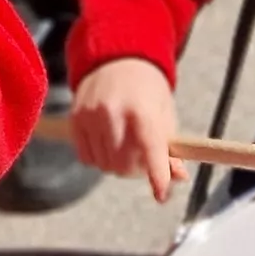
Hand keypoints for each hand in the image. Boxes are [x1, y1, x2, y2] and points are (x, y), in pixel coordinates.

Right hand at [68, 58, 183, 201]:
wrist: (116, 59)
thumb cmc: (147, 90)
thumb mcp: (165, 113)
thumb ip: (171, 148)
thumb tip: (179, 178)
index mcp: (143, 109)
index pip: (151, 151)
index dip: (157, 177)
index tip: (162, 196)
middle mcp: (114, 113)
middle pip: (124, 165)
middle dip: (136, 169)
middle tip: (142, 158)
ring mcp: (90, 116)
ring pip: (104, 165)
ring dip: (116, 164)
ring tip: (124, 144)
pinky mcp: (75, 119)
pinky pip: (86, 158)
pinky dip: (98, 158)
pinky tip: (106, 142)